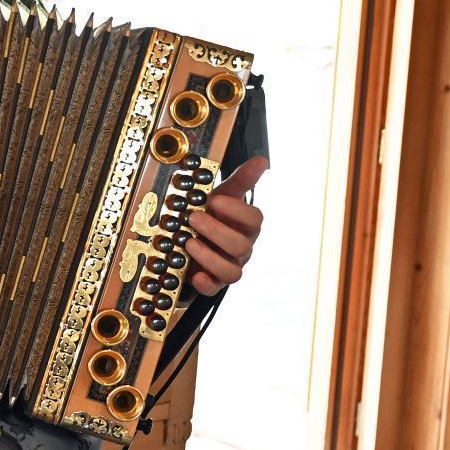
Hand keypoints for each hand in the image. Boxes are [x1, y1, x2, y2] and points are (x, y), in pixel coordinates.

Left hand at [183, 155, 267, 295]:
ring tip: (188, 242)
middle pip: (241, 244)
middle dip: (216, 230)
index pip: (255, 219)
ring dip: (210, 256)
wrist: (191, 241)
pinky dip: (205, 282)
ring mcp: (228, 265)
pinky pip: (215, 288)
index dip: (236, 210)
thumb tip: (261, 161)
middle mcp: (241, 248)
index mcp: (245, 226)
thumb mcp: (221, 196)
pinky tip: (194, 273)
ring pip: (232, 271)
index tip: (215, 200)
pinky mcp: (213, 282)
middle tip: (192, 218)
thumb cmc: (210, 218)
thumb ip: (240, 181)